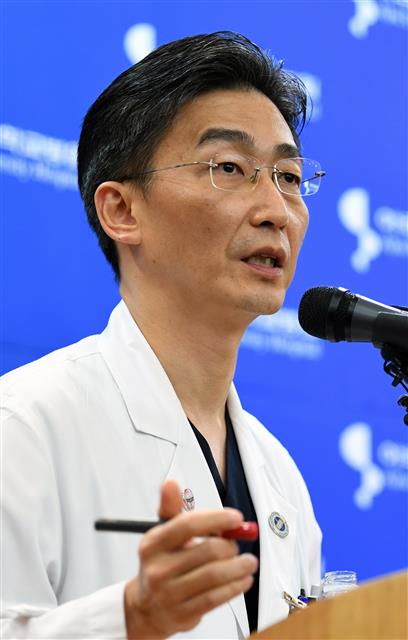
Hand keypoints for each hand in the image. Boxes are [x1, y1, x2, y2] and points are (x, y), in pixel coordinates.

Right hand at [124, 480, 257, 638]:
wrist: (147, 607)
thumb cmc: (161, 564)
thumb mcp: (162, 534)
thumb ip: (173, 509)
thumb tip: (170, 484)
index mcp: (153, 543)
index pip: (187, 524)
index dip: (216, 519)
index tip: (236, 518)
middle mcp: (158, 569)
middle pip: (207, 551)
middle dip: (230, 546)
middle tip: (238, 544)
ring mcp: (170, 594)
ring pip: (215, 575)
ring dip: (239, 566)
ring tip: (248, 562)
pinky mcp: (183, 614)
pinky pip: (217, 598)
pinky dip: (236, 586)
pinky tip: (243, 579)